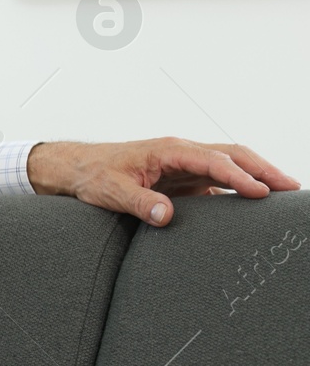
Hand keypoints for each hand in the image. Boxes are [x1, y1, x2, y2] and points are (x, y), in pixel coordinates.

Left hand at [26, 138, 298, 226]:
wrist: (77, 169)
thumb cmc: (93, 175)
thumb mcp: (110, 191)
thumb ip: (139, 202)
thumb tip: (166, 215)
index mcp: (168, 150)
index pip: (213, 161)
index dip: (239, 176)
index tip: (261, 192)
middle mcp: (181, 153)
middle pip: (232, 155)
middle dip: (263, 169)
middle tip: (290, 187)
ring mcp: (184, 165)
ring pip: (229, 165)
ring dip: (257, 176)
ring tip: (284, 194)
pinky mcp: (183, 179)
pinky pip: (218, 182)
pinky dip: (239, 189)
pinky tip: (254, 205)